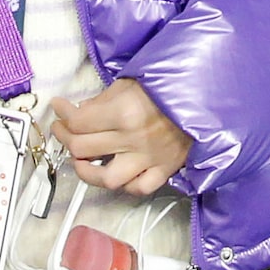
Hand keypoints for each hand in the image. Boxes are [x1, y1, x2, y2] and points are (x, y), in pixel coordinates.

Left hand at [52, 78, 193, 195]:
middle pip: (83, 149)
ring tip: (82, 161)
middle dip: (66, 138)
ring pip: (106, 179)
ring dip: (87, 172)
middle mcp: (134, 139)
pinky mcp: (165, 169)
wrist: (210, 94)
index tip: (59, 108)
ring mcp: (149, 158)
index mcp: (124, 112)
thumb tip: (80, 110)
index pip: (79, 121)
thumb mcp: (132, 81)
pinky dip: (125, 184)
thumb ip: (103, 99)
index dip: (62, 114)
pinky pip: (139, 187)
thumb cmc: (172, 84)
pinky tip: (118, 172)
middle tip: (64, 130)